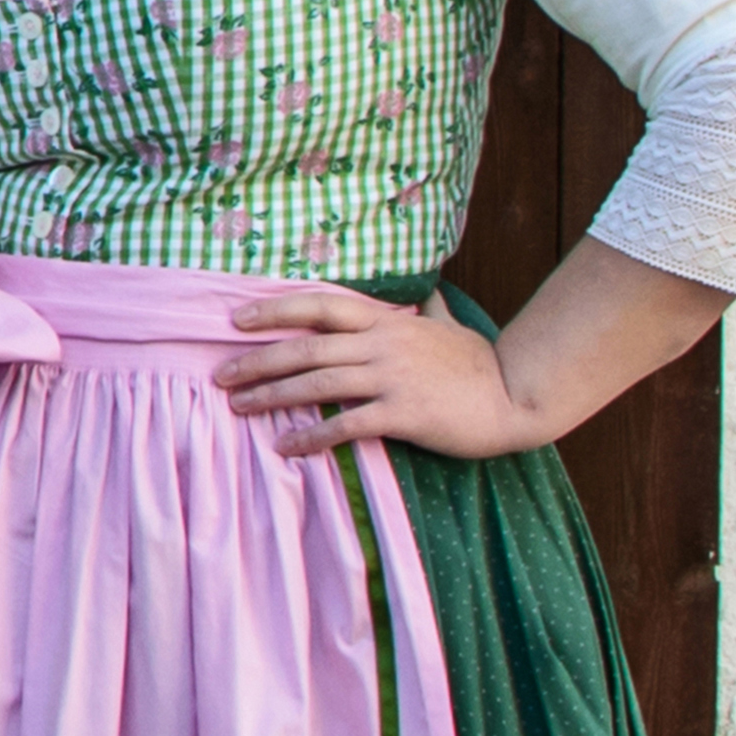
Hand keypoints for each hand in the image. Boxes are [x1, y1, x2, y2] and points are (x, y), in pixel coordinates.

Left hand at [217, 287, 555, 460]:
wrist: (515, 396)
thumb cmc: (479, 363)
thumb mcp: (449, 326)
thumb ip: (429, 309)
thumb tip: (428, 290)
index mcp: (387, 322)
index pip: (320, 307)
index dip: (275, 311)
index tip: (237, 319)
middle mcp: (383, 344)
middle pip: (306, 348)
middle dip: (257, 360)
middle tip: (220, 376)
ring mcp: (393, 378)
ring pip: (317, 384)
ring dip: (272, 395)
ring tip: (238, 407)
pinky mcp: (403, 413)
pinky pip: (346, 424)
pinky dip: (312, 436)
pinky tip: (285, 446)